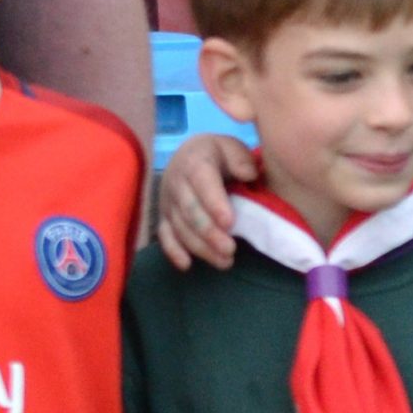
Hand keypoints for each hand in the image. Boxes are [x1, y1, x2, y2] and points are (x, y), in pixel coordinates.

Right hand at [157, 130, 255, 270]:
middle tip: (230, 249)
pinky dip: (173, 251)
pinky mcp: (164, 217)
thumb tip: (249, 174)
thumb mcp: (231, 147)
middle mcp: (176, 182)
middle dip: (209, 232)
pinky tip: (187, 265)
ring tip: (225, 261)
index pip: (202, 181)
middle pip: (189, 210)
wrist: (189, 156)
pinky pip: (164, 236)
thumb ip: (241, 159)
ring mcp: (167, 201)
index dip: (214, 202)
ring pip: (179, 228)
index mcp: (194, 161)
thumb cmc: (218, 156)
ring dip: (200, 247)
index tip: (229, 222)